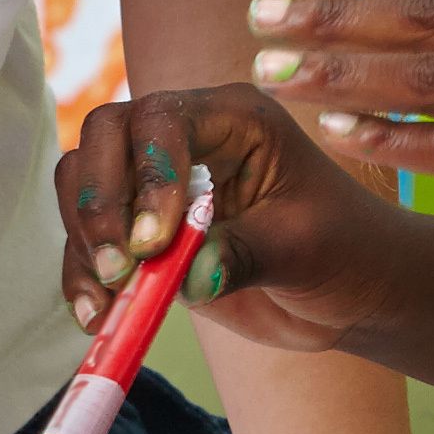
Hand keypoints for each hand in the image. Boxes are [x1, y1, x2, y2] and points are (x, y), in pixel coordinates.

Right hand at [55, 86, 398, 351]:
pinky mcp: (142, 229)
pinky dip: (81, 274)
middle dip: (98, 201)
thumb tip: (189, 277)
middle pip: (104, 135)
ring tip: (108, 295)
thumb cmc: (344, 251)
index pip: (162, 119)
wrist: (353, 291)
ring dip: (83, 239)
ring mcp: (157, 182)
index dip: (147, 174)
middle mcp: (187, 137)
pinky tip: (95, 315)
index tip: (156, 243)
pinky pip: (87, 238)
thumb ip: (244, 255)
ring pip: (81, 180)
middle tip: (119, 266)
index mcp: (234, 118)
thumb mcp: (303, 249)